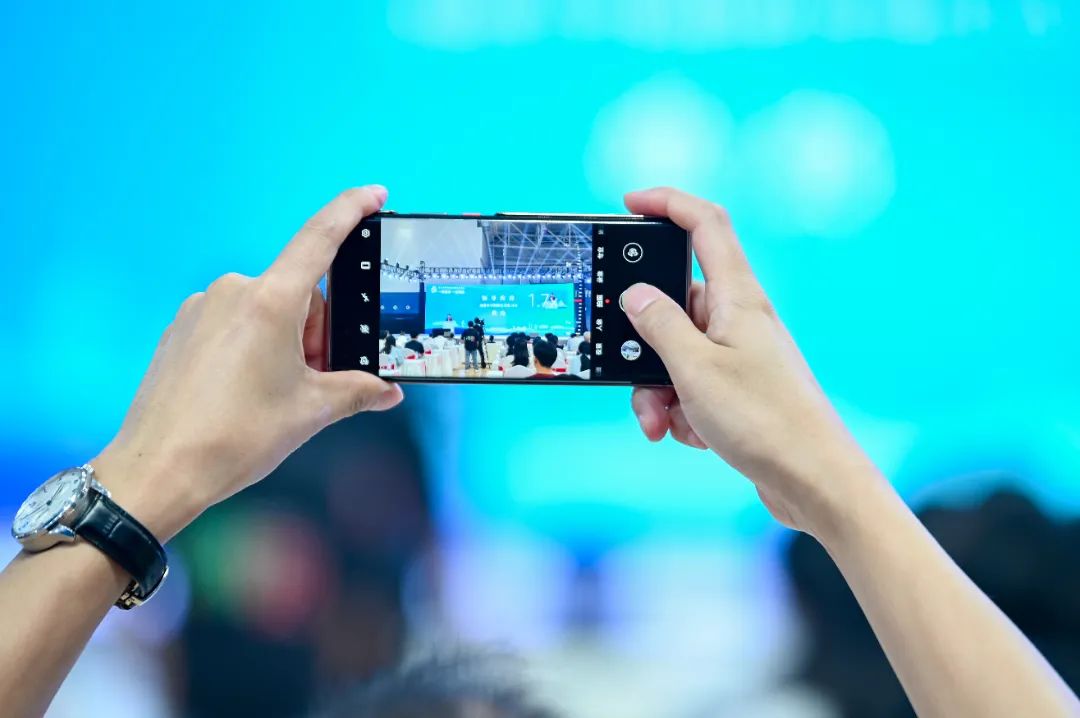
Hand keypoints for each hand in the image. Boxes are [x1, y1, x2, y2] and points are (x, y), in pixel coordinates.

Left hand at [94, 186, 402, 539]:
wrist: (160, 470)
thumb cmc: (234, 438)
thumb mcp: (310, 412)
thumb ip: (356, 391)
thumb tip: (387, 392)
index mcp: (271, 302)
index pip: (320, 238)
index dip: (350, 211)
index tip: (373, 194)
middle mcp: (234, 292)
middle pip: (299, 295)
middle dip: (316, 333)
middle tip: (313, 383)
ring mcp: (202, 309)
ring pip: (266, 312)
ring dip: (284, 343)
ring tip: (276, 395)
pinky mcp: (182, 328)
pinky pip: (234, 324)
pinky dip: (252, 348)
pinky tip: (245, 392)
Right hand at [622, 187, 879, 537]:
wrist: (812, 479)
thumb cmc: (764, 420)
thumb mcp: (694, 368)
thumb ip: (659, 325)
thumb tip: (636, 294)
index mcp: (737, 297)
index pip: (705, 224)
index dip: (668, 203)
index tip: (630, 203)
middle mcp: (739, 318)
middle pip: (674, 304)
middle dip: (643, 341)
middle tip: (631, 374)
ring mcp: (739, 354)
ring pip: (676, 353)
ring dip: (657, 388)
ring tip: (664, 422)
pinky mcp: (738, 389)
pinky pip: (690, 385)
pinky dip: (680, 408)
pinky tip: (693, 434)